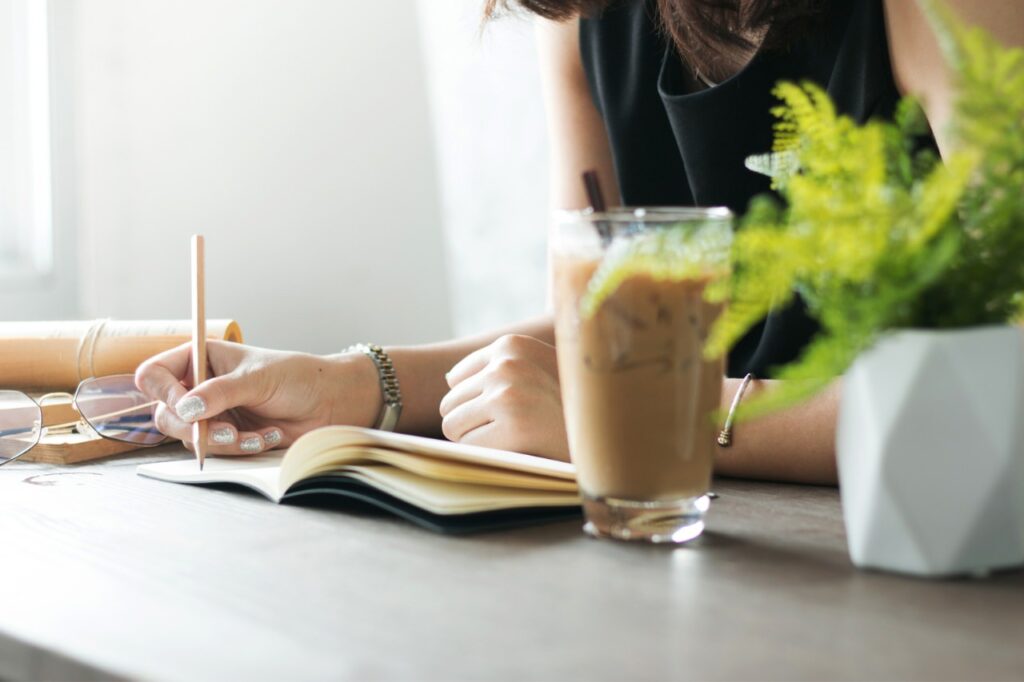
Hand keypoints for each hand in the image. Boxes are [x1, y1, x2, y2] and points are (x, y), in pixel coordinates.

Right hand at [135, 340, 378, 453]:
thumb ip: (220, 392)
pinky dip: (240, 448)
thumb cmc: (297, 377)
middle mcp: (200, 386)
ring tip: (254, 435)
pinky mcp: (227, 437)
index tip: (187, 406)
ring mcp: (212, 414)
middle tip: (225, 432)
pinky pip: (216, 452)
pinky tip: (267, 436)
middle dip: (193, 428)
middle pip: (165, 414)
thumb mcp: (258, 378)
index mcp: (201, 359)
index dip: (162, 392)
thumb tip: (184, 408)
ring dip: (222, 442)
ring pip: (190, 438)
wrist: (328, 402)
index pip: (154, 374)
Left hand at [439, 334, 569, 460]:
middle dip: (474, 421)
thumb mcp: (537, 370)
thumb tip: (448, 378)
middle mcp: (508, 364)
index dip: (477, 402)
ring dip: (478, 438)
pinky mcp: (513, 426)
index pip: (456, 377)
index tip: (510, 410)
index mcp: (512, 345)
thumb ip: (500, 366)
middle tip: (513, 428)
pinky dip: (486, 455)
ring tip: (516, 436)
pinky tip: (518, 449)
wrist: (608, 436)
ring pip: (453, 425)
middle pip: (450, 402)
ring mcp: (508, 394)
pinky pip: (467, 446)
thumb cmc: (566, 409)